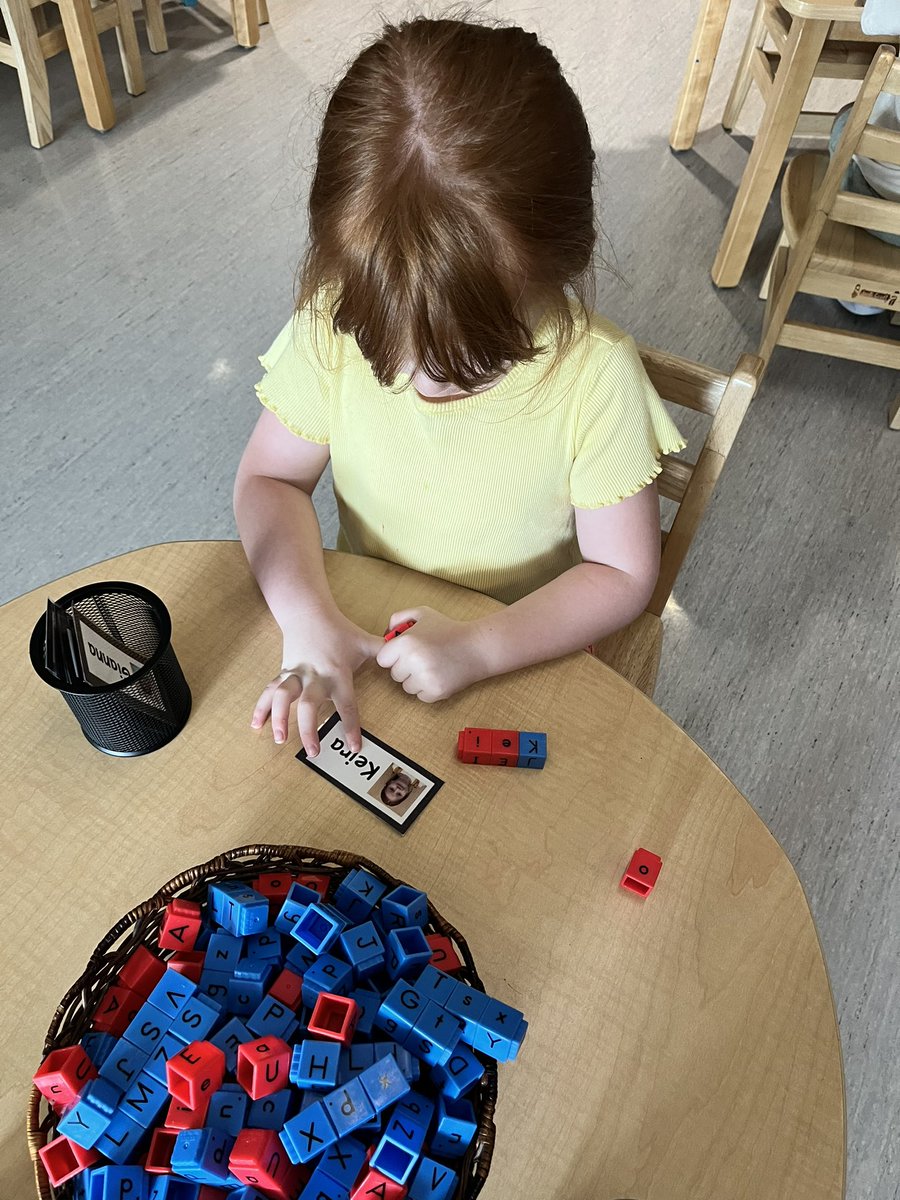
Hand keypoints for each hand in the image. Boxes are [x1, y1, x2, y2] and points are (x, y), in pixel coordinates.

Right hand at [251, 614, 381, 755]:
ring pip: (283, 696)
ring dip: (279, 718)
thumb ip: (385, 653)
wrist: (308, 612)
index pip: (346, 704)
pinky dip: (261, 708)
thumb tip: (405, 659)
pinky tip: (255, 725)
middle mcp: (315, 676)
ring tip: (279, 739)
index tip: (353, 747)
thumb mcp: (364, 641)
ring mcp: (296, 674)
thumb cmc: (339, 629)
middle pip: (309, 705)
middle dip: (309, 729)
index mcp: (337, 673)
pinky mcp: (283, 672)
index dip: (350, 726)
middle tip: (313, 752)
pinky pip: (269, 691)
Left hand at [376, 607, 488, 701]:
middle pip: (395, 674)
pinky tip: (440, 674)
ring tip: (434, 665)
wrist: (478, 647)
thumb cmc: (449, 629)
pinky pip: (421, 696)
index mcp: (406, 642)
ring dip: (416, 679)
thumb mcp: (423, 614)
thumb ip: (398, 618)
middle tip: (424, 657)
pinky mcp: (436, 691)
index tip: (406, 652)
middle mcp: (413, 661)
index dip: (394, 655)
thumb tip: (385, 634)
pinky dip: (428, 689)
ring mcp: (425, 678)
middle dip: (406, 667)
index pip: (383, 659)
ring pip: (407, 687)